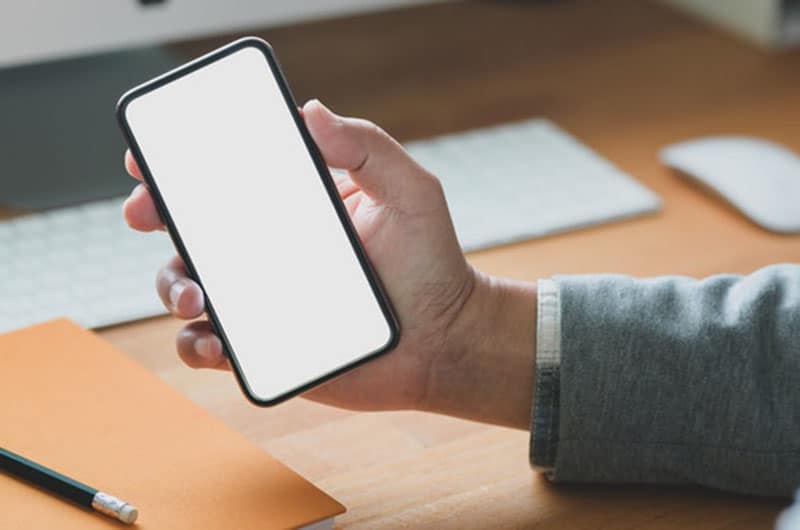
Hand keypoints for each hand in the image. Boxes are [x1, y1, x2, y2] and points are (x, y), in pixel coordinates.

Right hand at [123, 100, 536, 427]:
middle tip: (145, 213)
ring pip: (187, 284)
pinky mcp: (262, 347)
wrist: (442, 343)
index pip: (229, 177)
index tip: (149, 155)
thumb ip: (368, 147)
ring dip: (172, 285)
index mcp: (295, 206)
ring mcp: (262, 297)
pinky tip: (216, 342)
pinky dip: (195, 344)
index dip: (181, 163)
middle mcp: (270, 247)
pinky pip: (207, 345)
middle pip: (192, 227)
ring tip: (198, 296)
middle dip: (155, 215)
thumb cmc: (431, 265)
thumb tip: (311, 111)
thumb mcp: (410, 194)